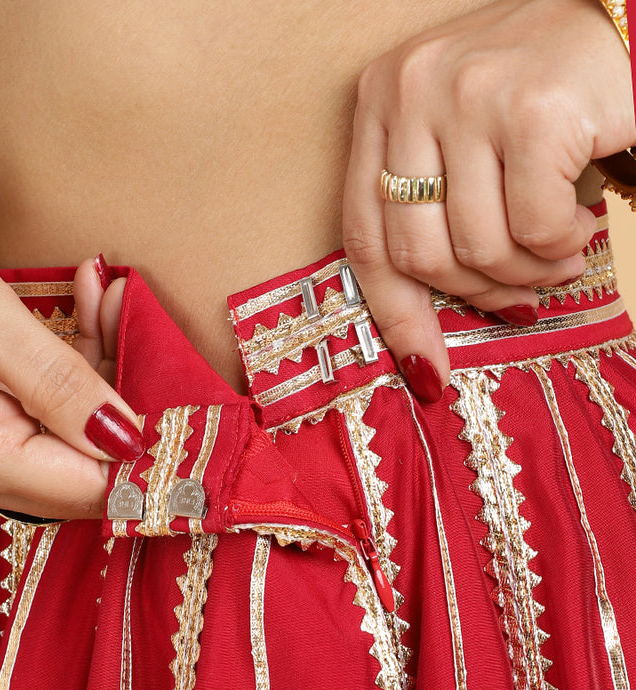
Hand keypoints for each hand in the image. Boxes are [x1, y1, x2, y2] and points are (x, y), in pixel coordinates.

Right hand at [0, 212, 138, 517]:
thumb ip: (58, 380)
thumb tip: (129, 438)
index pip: (87, 487)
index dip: (142, 450)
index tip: (174, 388)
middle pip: (81, 472)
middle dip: (121, 401)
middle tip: (125, 310)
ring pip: (66, 454)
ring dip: (96, 385)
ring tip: (98, 298)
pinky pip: (40, 437)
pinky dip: (66, 389)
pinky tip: (78, 322)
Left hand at [342, 0, 635, 401]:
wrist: (623, 19)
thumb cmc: (540, 94)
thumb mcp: (459, 140)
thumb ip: (429, 213)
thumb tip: (423, 345)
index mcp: (380, 99)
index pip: (364, 234)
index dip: (394, 315)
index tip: (427, 370)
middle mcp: (411, 88)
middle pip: (418, 255)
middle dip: (478, 293)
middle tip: (522, 292)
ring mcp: (470, 94)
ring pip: (478, 249)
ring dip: (528, 272)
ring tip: (558, 250)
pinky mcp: (532, 109)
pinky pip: (535, 229)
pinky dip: (563, 244)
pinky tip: (581, 217)